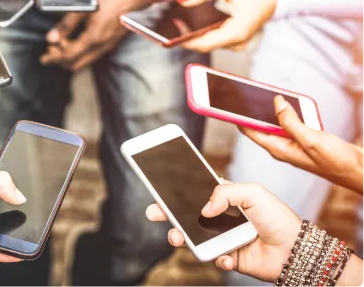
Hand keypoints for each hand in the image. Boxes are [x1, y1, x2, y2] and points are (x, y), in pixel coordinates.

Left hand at [40, 0, 135, 70]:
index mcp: (92, 40)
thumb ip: (66, 25)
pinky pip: (92, 55)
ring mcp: (107, 47)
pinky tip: (76, 40)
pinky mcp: (111, 43)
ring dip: (71, 56)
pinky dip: (81, 52)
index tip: (44, 57)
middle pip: (76, 64)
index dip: (53, 58)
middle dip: (61, 60)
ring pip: (84, 61)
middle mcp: (100, 47)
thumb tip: (51, 38)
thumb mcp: (84, 8)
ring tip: (61, 45)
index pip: (68, 57)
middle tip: (50, 51)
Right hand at [146, 182, 301, 281]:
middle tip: (154, 213)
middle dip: (168, 215)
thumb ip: (225, 193)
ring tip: (178, 238)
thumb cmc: (277, 217)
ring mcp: (222, 238)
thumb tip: (204, 209)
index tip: (159, 191)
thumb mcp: (253, 193)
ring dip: (182, 237)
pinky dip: (217, 257)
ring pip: (193, 237)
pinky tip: (228, 255)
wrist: (295, 250)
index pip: (196, 192)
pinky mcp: (227, 256)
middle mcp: (220, 218)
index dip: (177, 192)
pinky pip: (212, 258)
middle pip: (187, 215)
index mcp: (224, 198)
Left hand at [177, 0, 276, 51]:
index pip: (205, 43)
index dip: (185, 41)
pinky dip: (202, 33)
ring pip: (208, 43)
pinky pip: (214, 40)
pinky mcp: (234, 40)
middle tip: (171, 22)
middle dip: (186, 36)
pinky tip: (192, 23)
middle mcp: (237, 42)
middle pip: (204, 45)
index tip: (169, 35)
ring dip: (193, 34)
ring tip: (179, 20)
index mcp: (237, 32)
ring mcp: (236, 43)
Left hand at [242, 96, 363, 194]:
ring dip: (267, 110)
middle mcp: (281, 146)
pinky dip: (285, 112)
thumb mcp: (311, 139)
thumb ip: (291, 122)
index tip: (225, 103)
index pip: (249, 130)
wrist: (358, 171)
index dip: (236, 117)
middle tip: (239, 92)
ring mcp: (292, 143)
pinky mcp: (303, 139)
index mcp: (278, 149)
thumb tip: (275, 103)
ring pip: (274, 123)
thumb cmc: (336, 161)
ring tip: (256, 92)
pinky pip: (288, 123)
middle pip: (259, 125)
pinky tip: (284, 102)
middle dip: (249, 110)